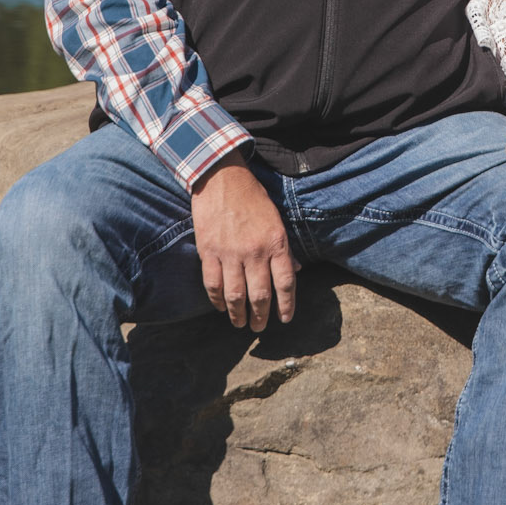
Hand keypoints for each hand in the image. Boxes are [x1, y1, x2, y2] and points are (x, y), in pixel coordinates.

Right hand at [191, 152, 295, 331]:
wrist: (222, 177)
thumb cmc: (253, 197)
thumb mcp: (276, 219)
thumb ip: (285, 248)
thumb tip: (296, 271)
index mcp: (276, 242)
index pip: (286, 282)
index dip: (287, 305)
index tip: (285, 319)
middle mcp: (255, 251)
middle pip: (260, 294)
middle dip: (260, 316)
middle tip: (259, 327)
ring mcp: (230, 253)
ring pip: (235, 295)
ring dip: (238, 314)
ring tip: (240, 323)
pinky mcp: (209, 251)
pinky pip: (213, 284)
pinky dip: (216, 300)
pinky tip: (220, 306)